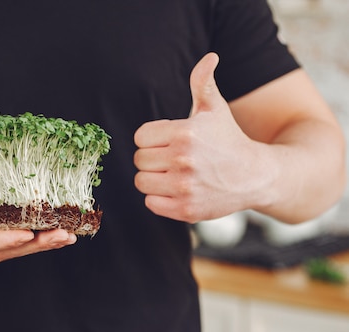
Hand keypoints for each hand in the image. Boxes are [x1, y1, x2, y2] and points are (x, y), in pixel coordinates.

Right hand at [0, 216, 76, 274]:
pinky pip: (26, 241)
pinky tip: (62, 230)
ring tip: (71, 234)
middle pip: (16, 248)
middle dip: (41, 242)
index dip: (7, 239)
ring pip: (25, 247)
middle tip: (64, 234)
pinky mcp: (1, 246)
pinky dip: (44, 237)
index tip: (26, 234)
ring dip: (48, 241)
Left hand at [133, 52, 263, 222]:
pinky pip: (150, 203)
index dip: (153, 138)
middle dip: (152, 158)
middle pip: (139, 160)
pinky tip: (177, 190)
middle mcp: (183, 160)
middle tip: (172, 159)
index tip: (169, 141)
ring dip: (153, 179)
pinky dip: (159, 199)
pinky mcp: (186, 210)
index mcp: (185, 133)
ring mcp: (185, 187)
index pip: (140, 137)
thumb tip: (209, 57)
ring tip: (174, 174)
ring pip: (141, 182)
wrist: (255, 176)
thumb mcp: (215, 109)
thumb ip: (203, 83)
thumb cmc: (228, 139)